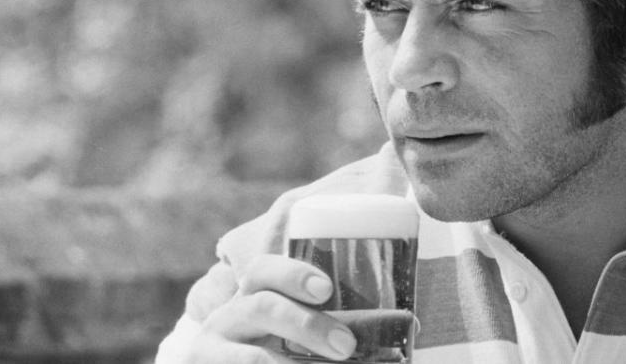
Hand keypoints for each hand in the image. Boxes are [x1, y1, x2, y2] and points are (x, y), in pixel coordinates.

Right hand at [177, 254, 356, 362]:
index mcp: (254, 294)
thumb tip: (412, 325)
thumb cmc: (283, 347)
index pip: (263, 270)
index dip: (293, 275)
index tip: (327, 289)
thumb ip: (338, 322)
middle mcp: (229, 317)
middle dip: (306, 324)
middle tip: (347, 346)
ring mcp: (213, 350)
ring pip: (254, 356)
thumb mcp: (297, 330)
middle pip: (260, 305)